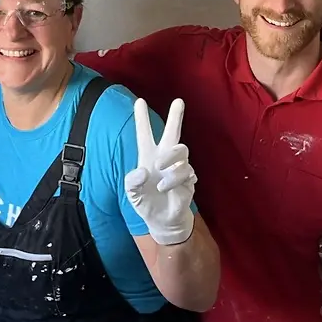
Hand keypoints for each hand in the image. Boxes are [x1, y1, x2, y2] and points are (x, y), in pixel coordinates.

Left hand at [123, 98, 196, 245]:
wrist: (161, 221)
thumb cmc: (145, 202)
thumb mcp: (132, 193)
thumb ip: (132, 182)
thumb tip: (142, 171)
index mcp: (148, 157)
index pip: (144, 135)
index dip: (141, 119)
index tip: (139, 101)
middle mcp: (164, 158)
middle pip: (173, 133)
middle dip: (176, 117)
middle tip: (178, 101)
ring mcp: (178, 167)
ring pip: (181, 150)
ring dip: (169, 157)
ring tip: (160, 169)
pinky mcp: (189, 179)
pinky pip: (185, 171)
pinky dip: (173, 179)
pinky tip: (165, 187)